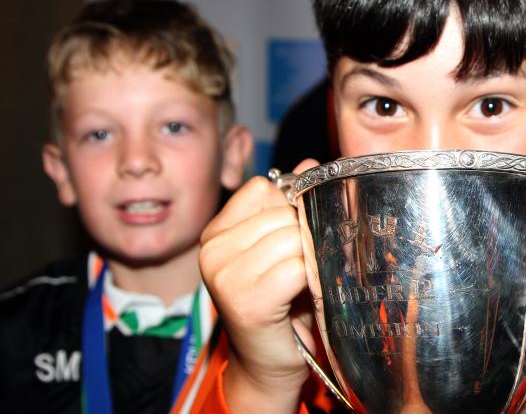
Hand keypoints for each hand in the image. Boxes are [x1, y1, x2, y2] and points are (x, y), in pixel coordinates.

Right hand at [199, 159, 318, 412]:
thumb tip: (310, 163)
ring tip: (306, 280)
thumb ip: (292, 203)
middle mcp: (212, 250)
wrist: (270, 361)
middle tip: (307, 263)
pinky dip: (312, 280)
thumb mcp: (283, 245)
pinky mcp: (245, 300)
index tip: (299, 232)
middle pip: (283, 213)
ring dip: (312, 258)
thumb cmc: (281, 300)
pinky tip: (305, 294)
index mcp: (216, 231)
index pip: (264, 189)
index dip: (293, 205)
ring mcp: (225, 275)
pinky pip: (297, 267)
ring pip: (293, 237)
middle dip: (307, 234)